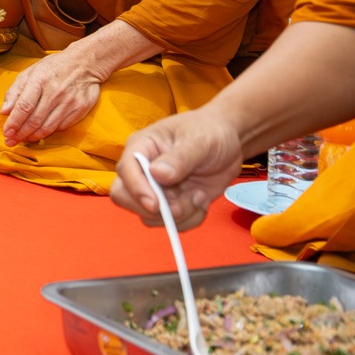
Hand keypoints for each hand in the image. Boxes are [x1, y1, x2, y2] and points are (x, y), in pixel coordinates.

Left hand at [0, 50, 105, 144]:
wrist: (85, 63)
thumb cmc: (53, 68)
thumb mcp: (30, 73)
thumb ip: (15, 92)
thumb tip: (4, 112)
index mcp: (40, 80)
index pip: (24, 107)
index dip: (14, 123)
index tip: (6, 133)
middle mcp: (55, 92)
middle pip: (35, 120)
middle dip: (20, 134)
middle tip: (11, 141)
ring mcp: (70, 101)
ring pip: (48, 127)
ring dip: (33, 137)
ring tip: (23, 140)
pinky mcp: (81, 108)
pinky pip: (62, 127)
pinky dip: (49, 132)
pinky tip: (40, 133)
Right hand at [110, 110, 245, 230]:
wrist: (229, 142)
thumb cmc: (210, 131)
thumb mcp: (199, 141)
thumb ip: (179, 158)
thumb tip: (157, 174)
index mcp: (141, 147)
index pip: (125, 170)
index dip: (136, 189)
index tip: (156, 204)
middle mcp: (142, 170)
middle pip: (125, 197)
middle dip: (153, 210)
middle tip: (180, 207)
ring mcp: (156, 189)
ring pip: (149, 216)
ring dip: (178, 216)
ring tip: (199, 197)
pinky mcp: (171, 203)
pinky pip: (171, 223)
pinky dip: (189, 219)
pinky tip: (201, 201)